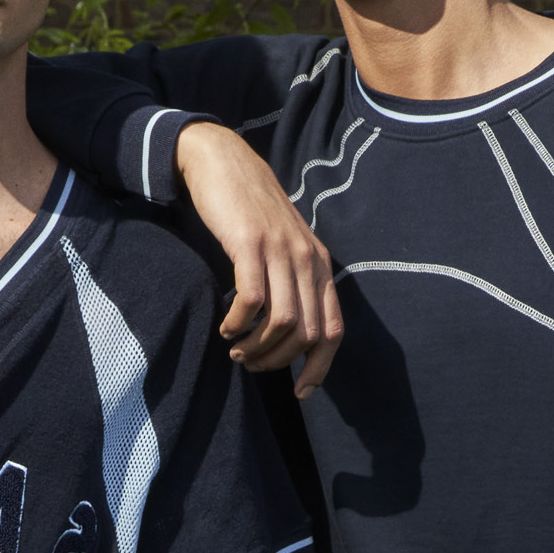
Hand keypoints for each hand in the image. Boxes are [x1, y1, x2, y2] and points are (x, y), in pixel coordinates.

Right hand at [173, 122, 343, 393]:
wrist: (220, 161)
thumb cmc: (247, 210)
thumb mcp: (282, 245)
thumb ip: (292, 280)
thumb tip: (292, 332)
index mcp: (318, 264)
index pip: (333, 329)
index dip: (319, 367)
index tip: (300, 391)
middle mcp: (306, 259)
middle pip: (307, 333)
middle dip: (279, 361)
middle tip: (252, 363)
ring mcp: (279, 250)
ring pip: (282, 322)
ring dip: (257, 347)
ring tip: (237, 349)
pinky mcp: (248, 243)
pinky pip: (251, 300)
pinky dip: (238, 323)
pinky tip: (225, 326)